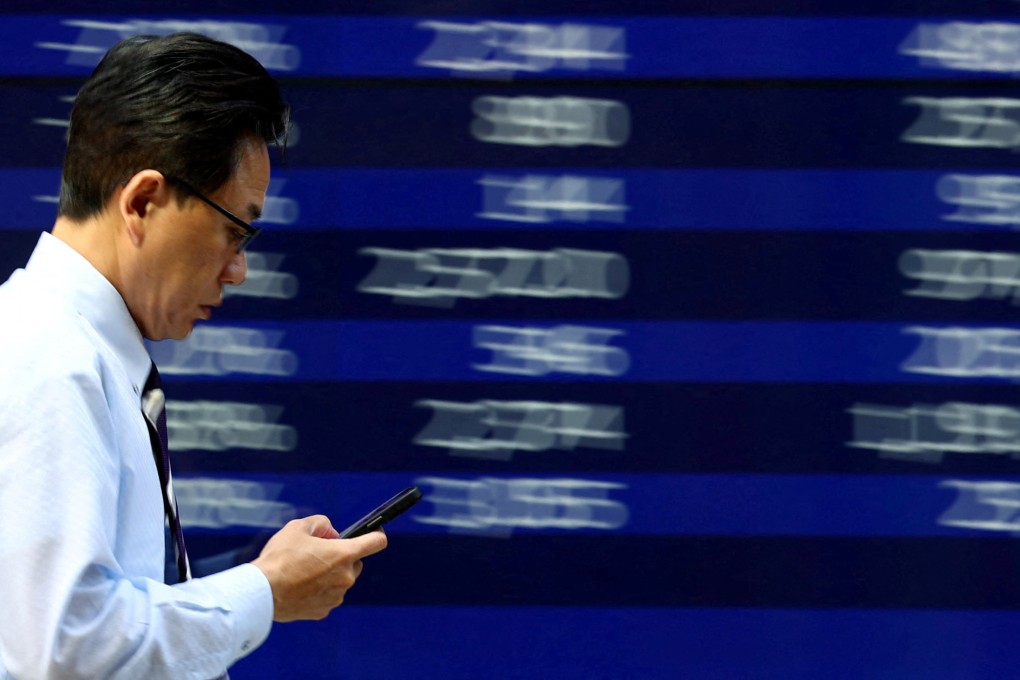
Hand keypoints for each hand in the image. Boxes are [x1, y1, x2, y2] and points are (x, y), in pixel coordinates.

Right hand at [251, 515, 387, 621]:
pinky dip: (319, 591)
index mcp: (344, 555)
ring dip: (330, 575)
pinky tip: (301, 586)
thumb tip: (331, 533)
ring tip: (304, 571)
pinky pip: (328, 596)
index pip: (376, 542)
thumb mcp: (298, 527)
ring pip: (340, 581)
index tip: (374, 532)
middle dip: (342, 556)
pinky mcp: (323, 610)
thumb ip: (321, 523)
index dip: (376, 534)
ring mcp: (336, 596)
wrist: (262, 592)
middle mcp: (346, 577)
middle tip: (319, 553)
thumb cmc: (280, 558)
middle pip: (355, 562)